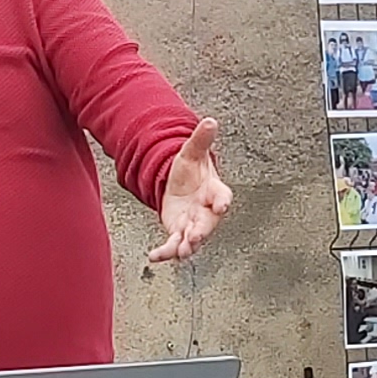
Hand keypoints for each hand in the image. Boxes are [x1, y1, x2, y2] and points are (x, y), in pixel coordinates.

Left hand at [147, 119, 231, 263]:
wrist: (180, 184)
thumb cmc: (191, 170)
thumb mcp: (192, 152)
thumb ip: (201, 140)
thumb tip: (210, 120)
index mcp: (214, 192)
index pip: (222, 197)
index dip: (223, 202)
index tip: (222, 206)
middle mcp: (206, 212)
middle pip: (207, 225)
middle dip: (201, 232)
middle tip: (195, 237)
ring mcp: (193, 225)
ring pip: (192, 240)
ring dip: (186, 247)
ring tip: (180, 253)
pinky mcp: (178, 233)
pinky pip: (173, 245)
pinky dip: (165, 253)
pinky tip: (154, 257)